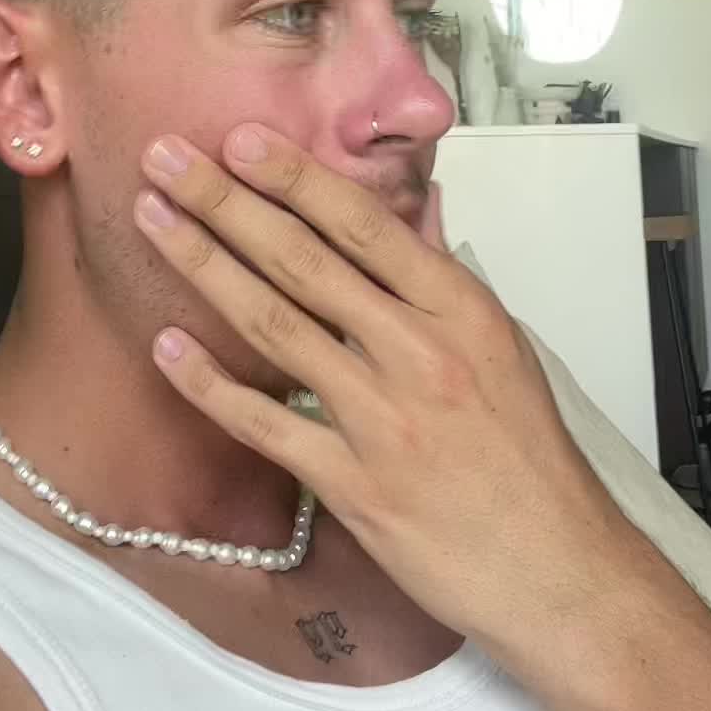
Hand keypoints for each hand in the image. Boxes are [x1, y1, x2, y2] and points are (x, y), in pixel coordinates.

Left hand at [136, 125, 641, 682]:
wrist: (557, 570)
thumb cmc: (531, 460)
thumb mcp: (503, 349)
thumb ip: (439, 284)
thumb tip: (407, 216)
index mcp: (460, 310)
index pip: (365, 225)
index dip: (297, 178)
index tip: (241, 139)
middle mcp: (417, 353)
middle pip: (304, 261)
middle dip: (227, 203)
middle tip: (166, 158)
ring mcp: (381, 419)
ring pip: (275, 326)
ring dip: (205, 266)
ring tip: (153, 221)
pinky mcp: (352, 485)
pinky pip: (267, 424)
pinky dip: (212, 386)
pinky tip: (167, 348)